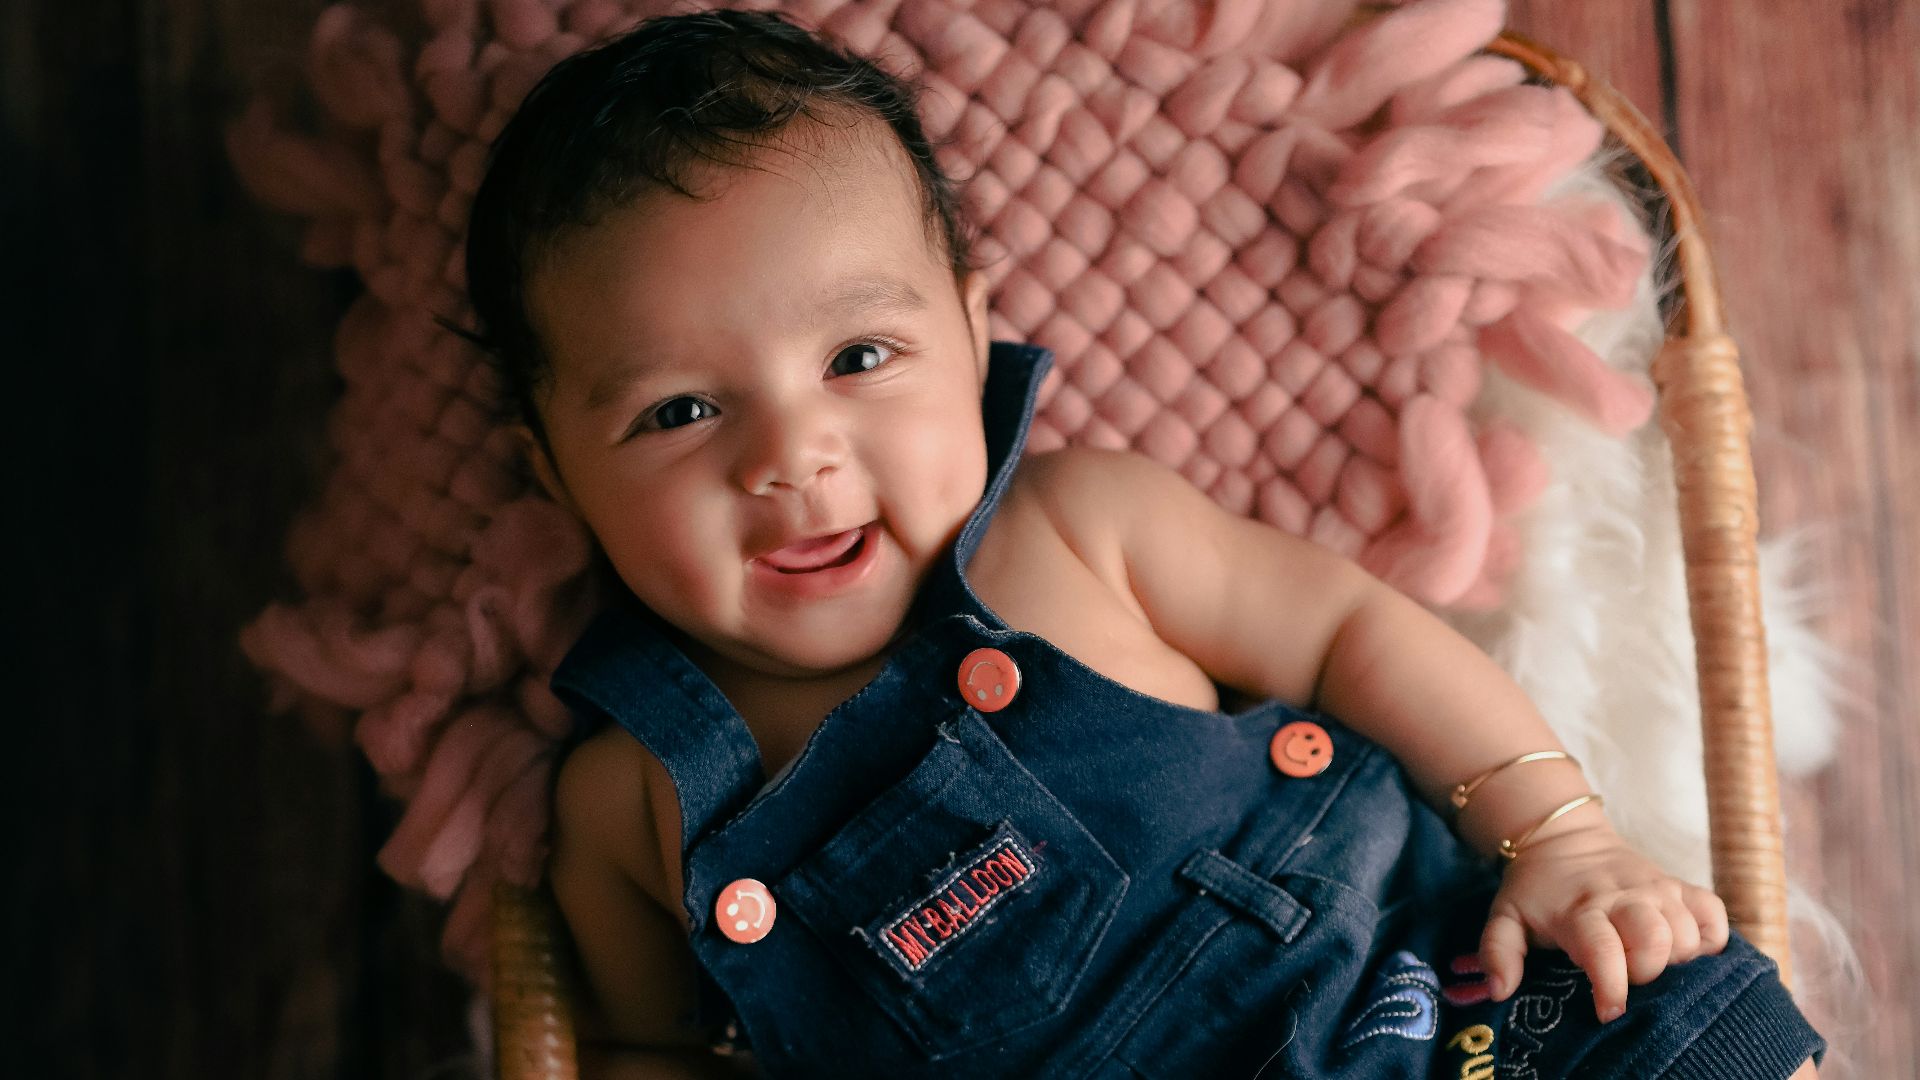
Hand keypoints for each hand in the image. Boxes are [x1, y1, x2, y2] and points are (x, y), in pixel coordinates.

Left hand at [1477, 824, 1729, 1021]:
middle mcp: (1625, 898)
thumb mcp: (1505, 916)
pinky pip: (1714, 915)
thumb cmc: (1536, 890)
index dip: (1611, 985)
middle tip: (1629, 977)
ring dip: (1677, 959)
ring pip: (1688, 933)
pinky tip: (1685, 948)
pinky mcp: (1681, 886)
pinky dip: (1708, 938)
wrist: (1564, 837)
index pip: (1603, 949)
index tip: (1607, 1010)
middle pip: (1657, 940)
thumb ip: (1498, 952)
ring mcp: (1658, 889)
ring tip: (1651, 963)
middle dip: (1648, 972)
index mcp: (1581, 909)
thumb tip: (1499, 990)